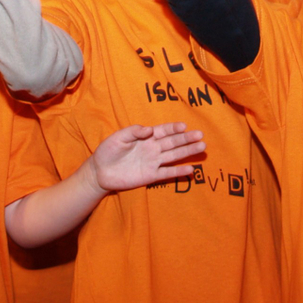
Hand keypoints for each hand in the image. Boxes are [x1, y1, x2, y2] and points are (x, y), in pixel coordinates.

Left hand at [89, 122, 204, 192]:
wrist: (100, 171)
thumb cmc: (108, 150)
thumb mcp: (118, 137)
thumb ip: (133, 132)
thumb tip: (150, 129)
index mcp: (146, 137)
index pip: (164, 130)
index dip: (174, 128)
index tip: (184, 126)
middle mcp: (153, 148)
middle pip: (173, 142)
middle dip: (187, 138)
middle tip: (200, 135)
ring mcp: (153, 162)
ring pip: (174, 156)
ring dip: (188, 152)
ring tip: (202, 147)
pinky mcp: (151, 176)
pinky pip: (167, 173)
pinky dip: (178, 172)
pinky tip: (191, 169)